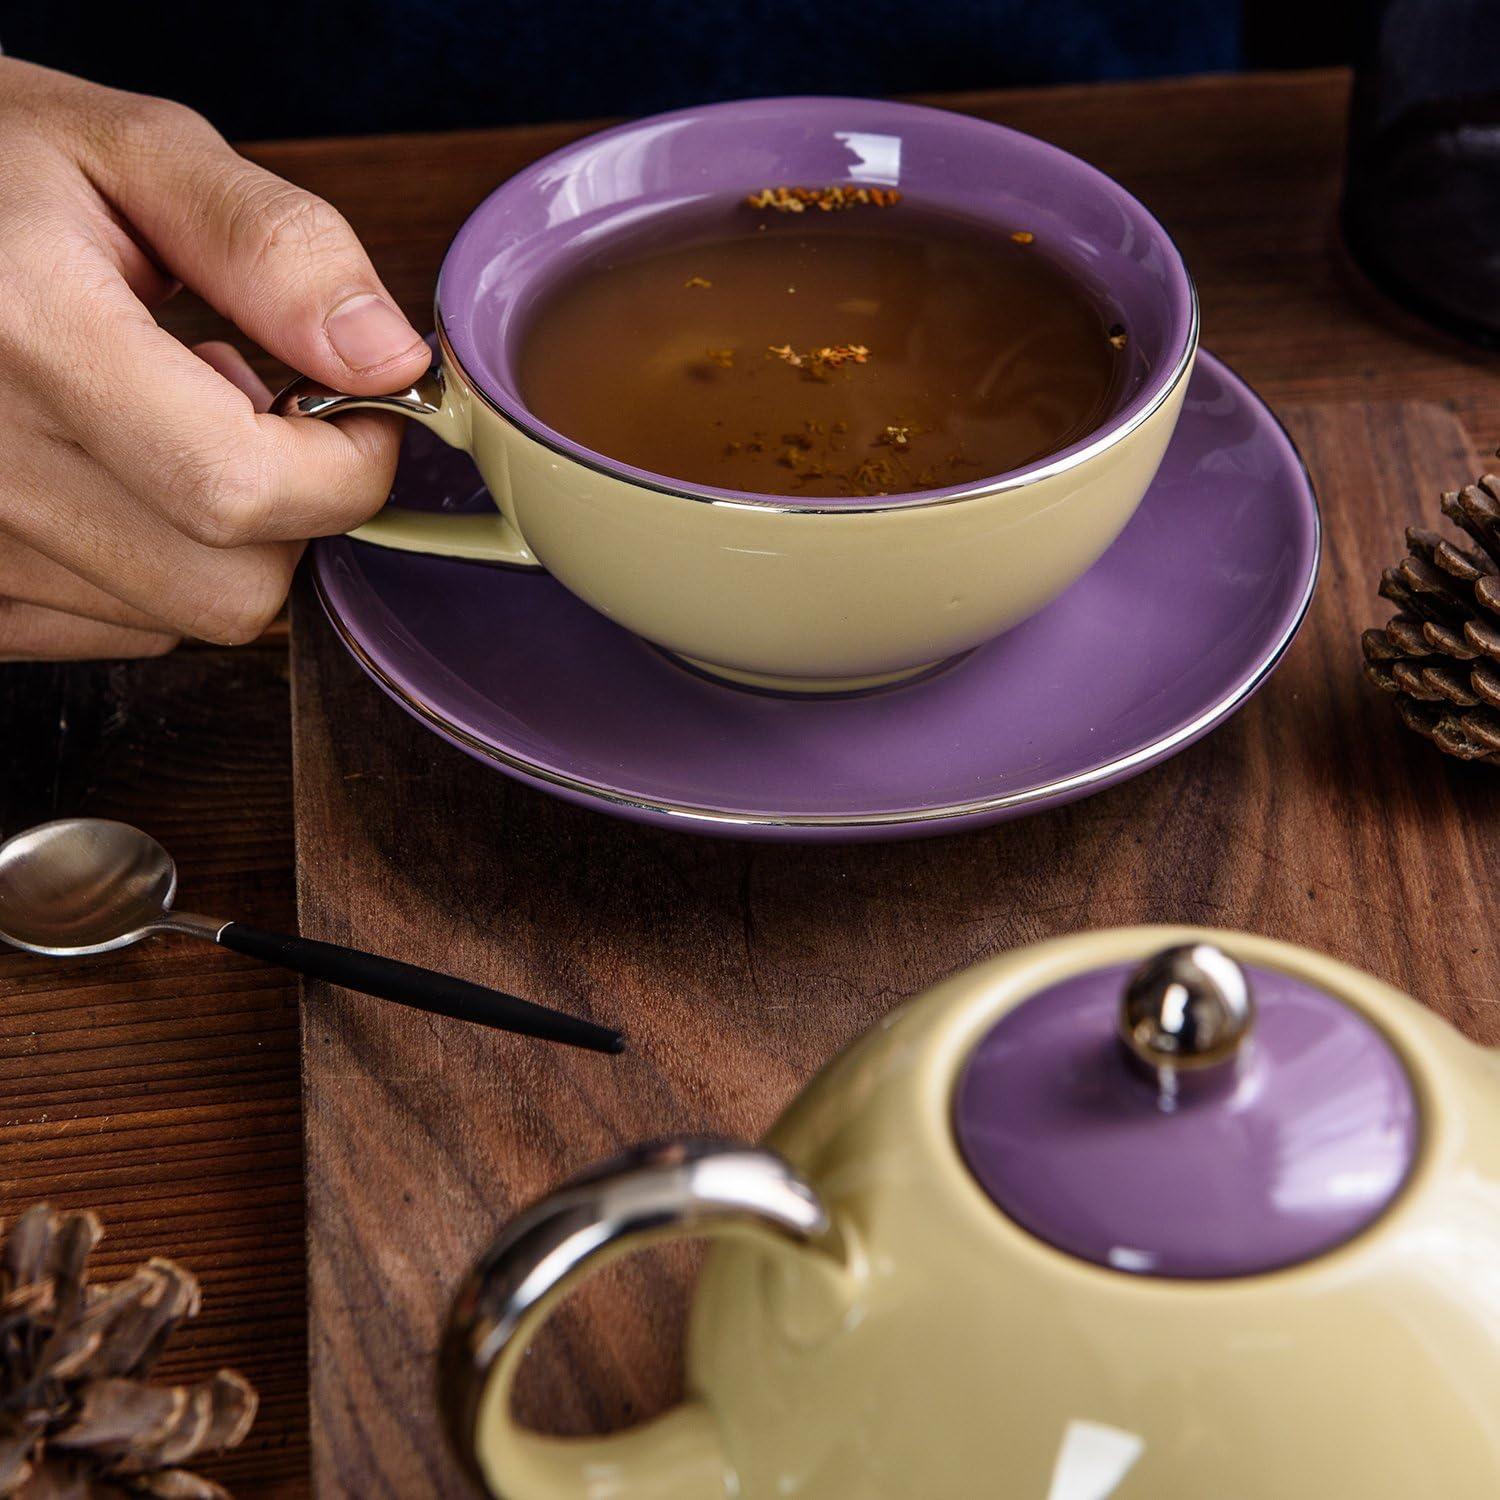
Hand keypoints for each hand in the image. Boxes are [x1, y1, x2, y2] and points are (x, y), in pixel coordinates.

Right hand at [0, 58, 430, 659]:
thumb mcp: (132, 152)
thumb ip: (277, 250)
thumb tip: (390, 359)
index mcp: (28, 330)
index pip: (246, 489)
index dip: (348, 466)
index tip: (362, 411)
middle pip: (235, 586)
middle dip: (291, 507)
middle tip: (249, 406)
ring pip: (185, 614)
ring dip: (218, 536)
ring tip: (156, 420)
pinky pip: (118, 630)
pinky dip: (151, 565)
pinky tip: (110, 471)